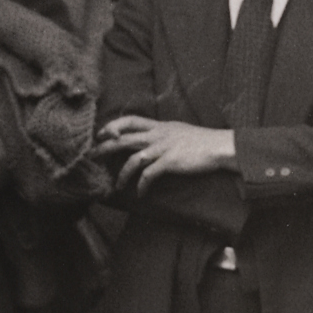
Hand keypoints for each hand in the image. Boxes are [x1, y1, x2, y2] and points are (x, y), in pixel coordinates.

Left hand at [99, 115, 237, 188]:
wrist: (219, 146)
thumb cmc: (201, 140)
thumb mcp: (178, 130)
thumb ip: (162, 133)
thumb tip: (151, 138)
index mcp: (159, 126)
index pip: (130, 120)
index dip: (113, 125)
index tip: (102, 134)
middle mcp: (158, 135)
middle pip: (124, 138)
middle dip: (105, 148)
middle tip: (93, 156)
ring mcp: (163, 148)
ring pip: (133, 159)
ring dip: (122, 174)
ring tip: (117, 185)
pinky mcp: (170, 162)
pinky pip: (149, 175)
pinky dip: (142, 185)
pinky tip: (140, 193)